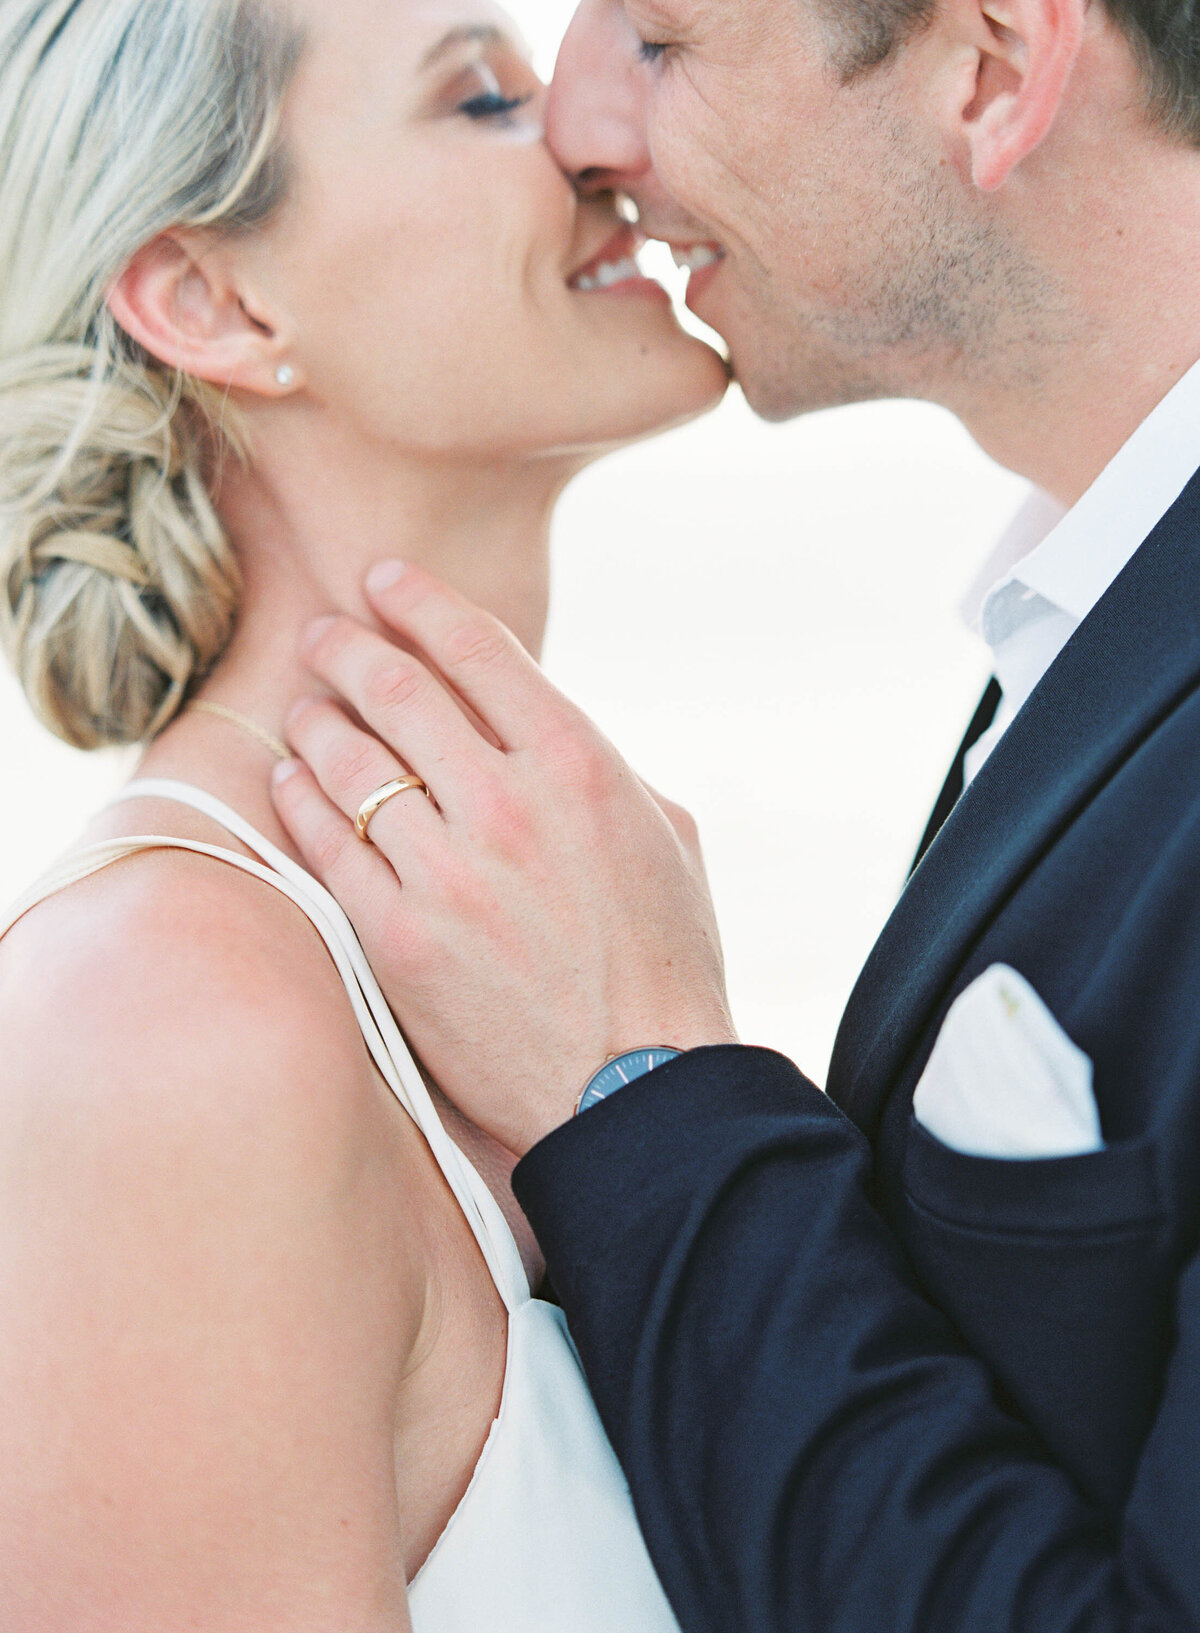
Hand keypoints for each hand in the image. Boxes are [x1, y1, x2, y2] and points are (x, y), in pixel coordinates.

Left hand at [272, 562, 736, 1154]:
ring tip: (304, 709)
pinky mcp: (398, 938)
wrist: (639, 1089)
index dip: (417, 600)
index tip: (382, 581)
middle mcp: (508, 804)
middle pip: (395, 689)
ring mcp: (447, 872)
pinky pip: (325, 845)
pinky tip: (292, 782)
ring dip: (316, 719)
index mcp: (580, 765)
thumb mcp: (670, 837)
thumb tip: (540, 730)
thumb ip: (602, 768)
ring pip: (349, 761)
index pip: (477, 648)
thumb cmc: (665, 963)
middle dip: (347, 647)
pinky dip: (300, 800)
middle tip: (323, 635)